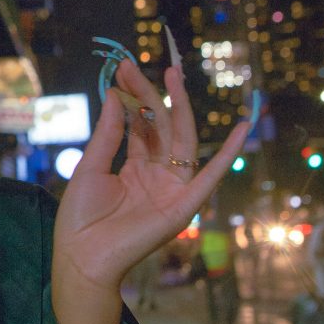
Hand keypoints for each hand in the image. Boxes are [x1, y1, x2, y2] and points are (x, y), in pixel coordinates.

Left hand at [53, 59, 249, 289]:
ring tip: (172, 75)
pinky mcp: (183, 206)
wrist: (80, 258)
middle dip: (152, 95)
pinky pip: (211, 177)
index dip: (133, 97)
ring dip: (179, 107)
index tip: (123, 69)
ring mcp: (172, 189)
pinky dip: (229, 154)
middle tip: (137, 65)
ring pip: (181, 141)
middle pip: (161, 127)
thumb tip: (115, 94)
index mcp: (134, 168)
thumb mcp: (90, 168)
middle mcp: (157, 175)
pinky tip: (243, 129)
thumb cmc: (80, 218)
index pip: (141, 125)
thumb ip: (108, 134)